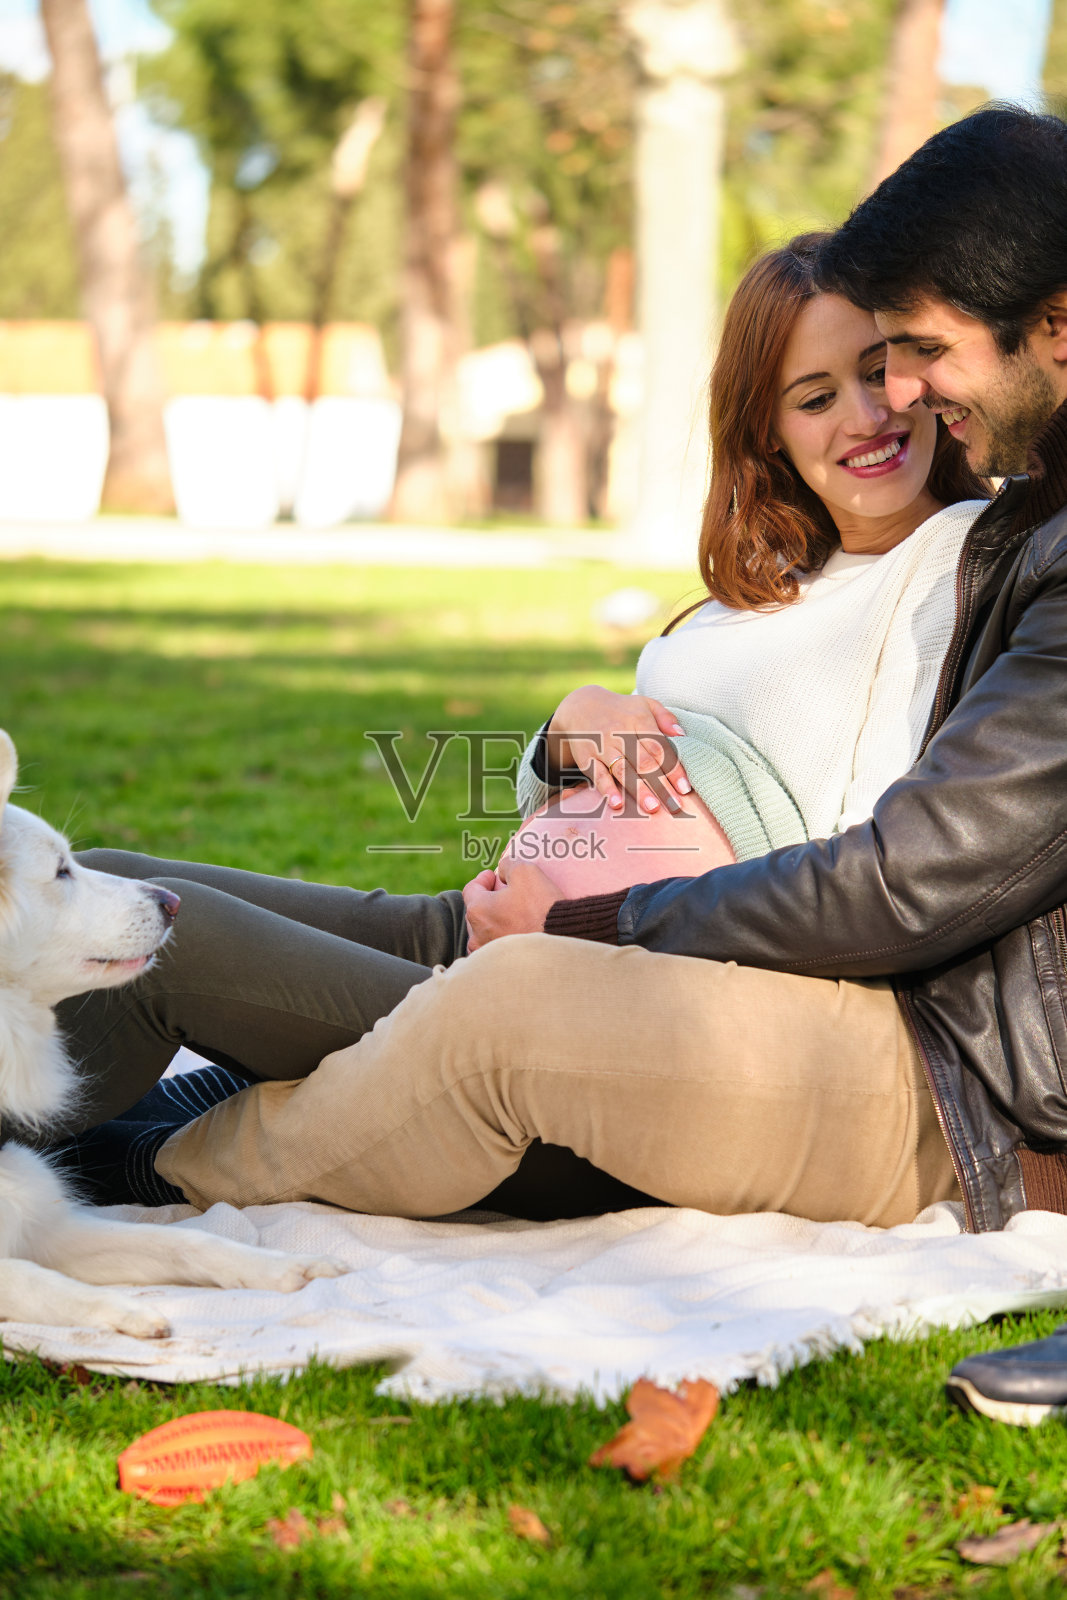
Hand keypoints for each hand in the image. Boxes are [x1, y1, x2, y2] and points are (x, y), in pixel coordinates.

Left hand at [462, 858, 559, 950]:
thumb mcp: (525, 871)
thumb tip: (503, 870)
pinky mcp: (501, 966)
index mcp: (478, 911)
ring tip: (513, 912)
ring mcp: (488, 953)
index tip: (495, 875)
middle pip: (477, 910)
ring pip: (485, 930)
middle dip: (489, 898)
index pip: (471, 889)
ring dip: (495, 919)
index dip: (484, 878)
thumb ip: (508, 864)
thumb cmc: (541, 906)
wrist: (564, 939)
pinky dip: (503, 937)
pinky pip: (496, 947)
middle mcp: (476, 935)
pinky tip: (517, 931)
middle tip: (506, 892)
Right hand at [547, 685, 691, 814]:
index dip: (673, 769)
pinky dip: (607, 790)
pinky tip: (617, 805)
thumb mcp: (645, 704)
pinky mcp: (587, 757)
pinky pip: (597, 775)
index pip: (660, 747)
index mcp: (639, 720)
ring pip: (623, 770)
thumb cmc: (621, 710)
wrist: (580, 706)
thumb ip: (665, 718)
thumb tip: (683, 736)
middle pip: (644, 762)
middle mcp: (620, 733)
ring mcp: (603, 746)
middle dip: (661, 786)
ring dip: (639, 791)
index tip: (685, 788)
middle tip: (675, 806)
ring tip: (653, 808)